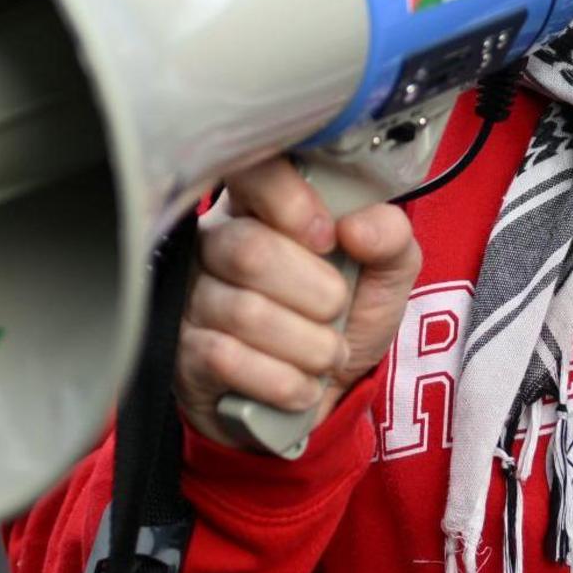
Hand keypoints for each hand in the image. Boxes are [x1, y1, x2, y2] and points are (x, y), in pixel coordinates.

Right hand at [177, 155, 420, 452]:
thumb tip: (358, 227)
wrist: (319, 400)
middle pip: (250, 250)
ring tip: (327, 356)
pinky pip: (226, 360)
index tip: (329, 238)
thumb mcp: (384, 275)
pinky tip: (301, 387)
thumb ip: (389, 237)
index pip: (251, 172)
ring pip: (244, 312)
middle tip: (337, 312)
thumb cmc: (343, 321)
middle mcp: (212, 244)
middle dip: (316, 293)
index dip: (291, 201)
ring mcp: (191, 299)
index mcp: (259, 207)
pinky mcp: (183, 354)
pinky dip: (283, 381)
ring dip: (309, 346)